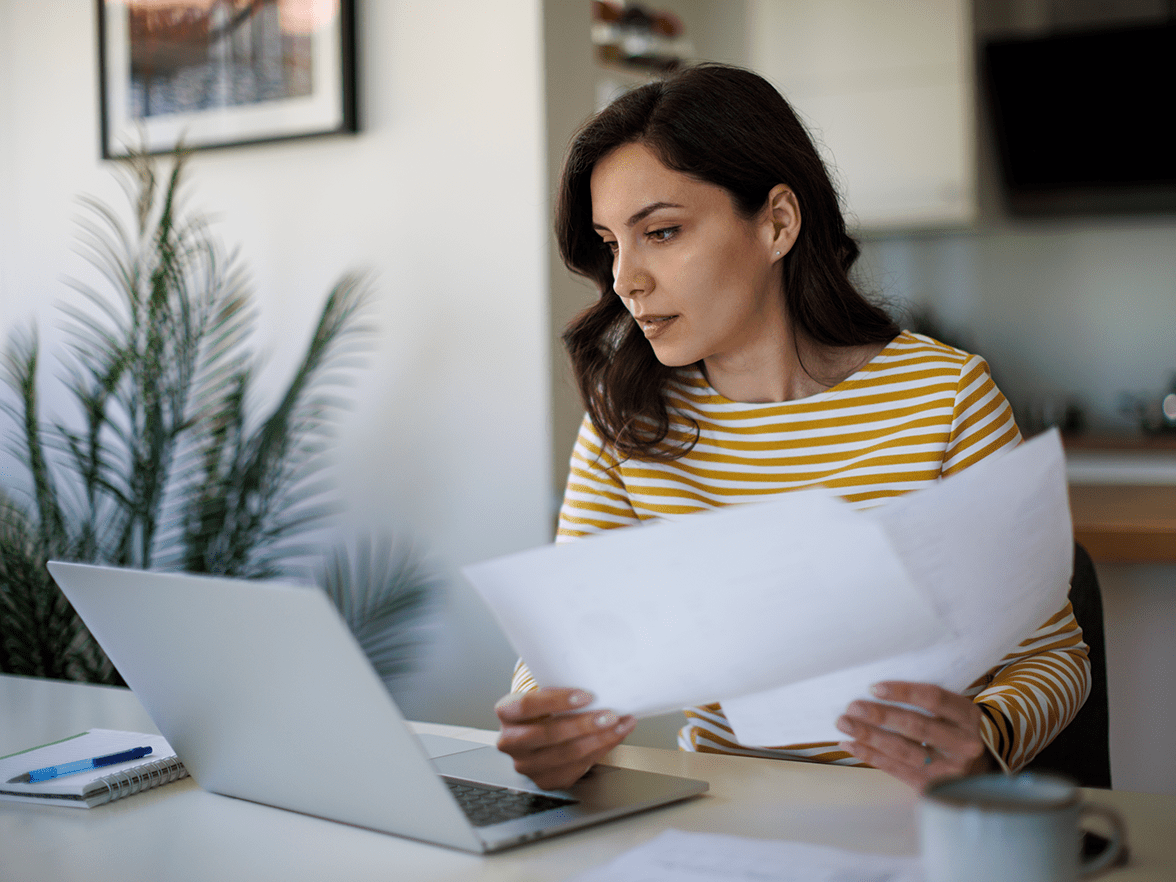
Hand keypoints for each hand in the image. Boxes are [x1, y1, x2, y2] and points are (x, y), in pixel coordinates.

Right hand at [495, 687, 636, 790]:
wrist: (539, 728)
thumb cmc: (545, 706)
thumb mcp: (545, 690)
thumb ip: (560, 682)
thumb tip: (594, 674)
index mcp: (507, 713)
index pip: (527, 706)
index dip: (557, 700)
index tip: (586, 695)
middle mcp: (511, 741)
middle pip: (549, 734)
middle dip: (584, 724)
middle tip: (610, 714)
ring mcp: (526, 764)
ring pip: (565, 754)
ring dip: (598, 739)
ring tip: (619, 725)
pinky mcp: (544, 779)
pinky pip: (575, 768)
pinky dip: (599, 752)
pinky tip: (612, 739)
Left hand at [835, 681, 993, 790]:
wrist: (977, 769)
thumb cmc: (951, 729)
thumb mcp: (950, 711)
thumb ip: (924, 702)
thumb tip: (873, 690)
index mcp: (968, 715)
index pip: (934, 699)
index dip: (903, 692)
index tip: (873, 687)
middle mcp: (964, 743)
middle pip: (917, 727)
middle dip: (881, 716)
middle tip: (852, 707)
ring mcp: (950, 768)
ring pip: (904, 751)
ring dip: (870, 737)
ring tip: (844, 724)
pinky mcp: (934, 785)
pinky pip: (897, 770)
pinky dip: (870, 756)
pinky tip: (850, 745)